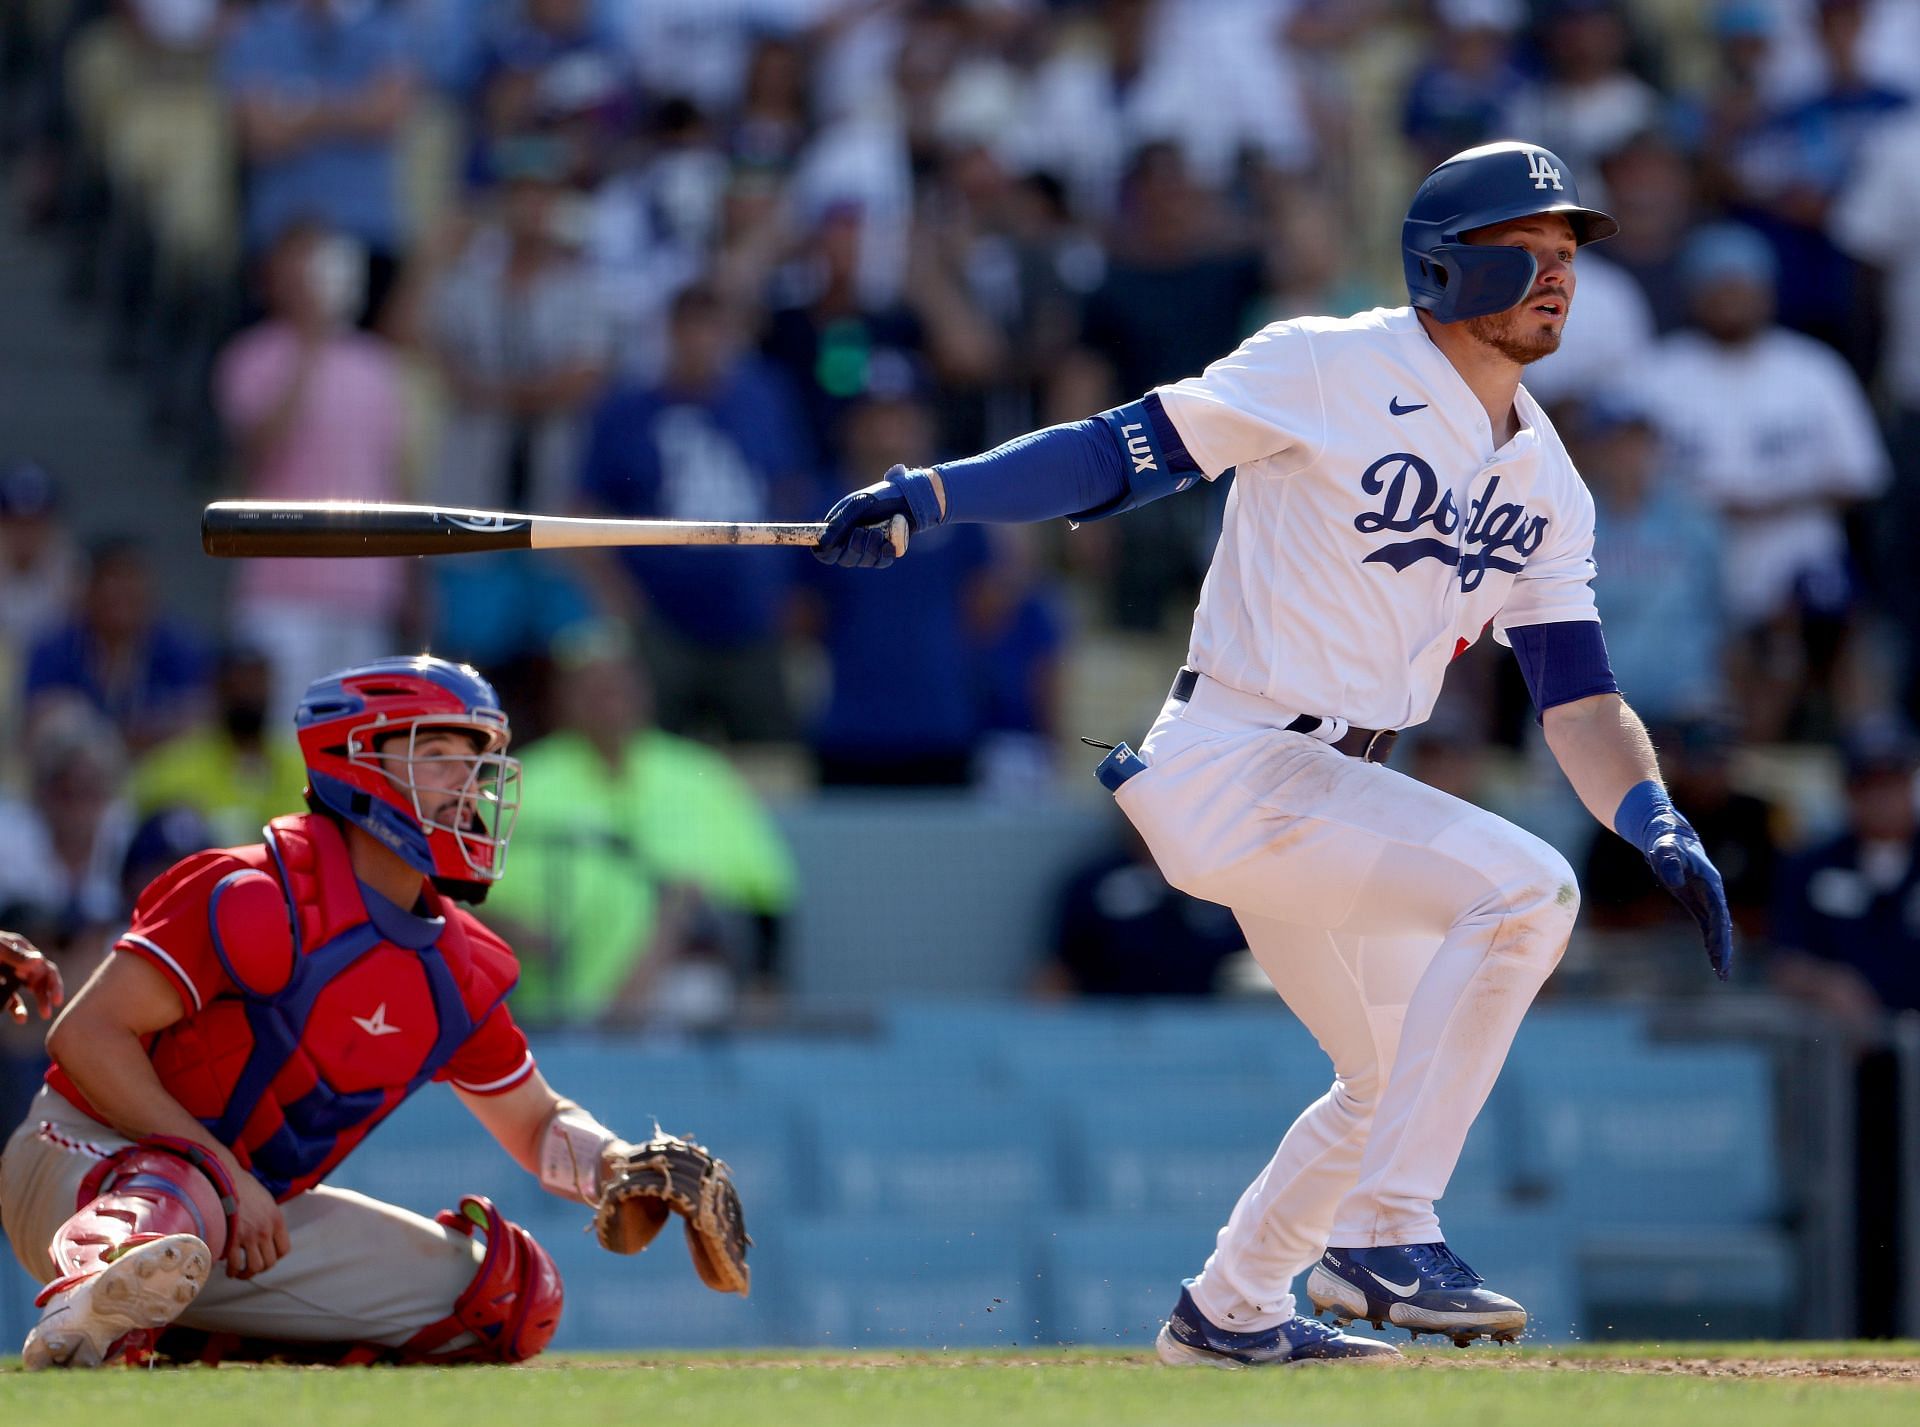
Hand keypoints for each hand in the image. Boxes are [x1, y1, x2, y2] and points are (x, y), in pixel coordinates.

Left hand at [0, 931, 62, 1024]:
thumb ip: (16, 955)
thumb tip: (41, 961)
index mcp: (22, 950)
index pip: (45, 968)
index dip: (53, 984)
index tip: (55, 1000)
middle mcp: (17, 962)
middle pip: (38, 981)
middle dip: (43, 997)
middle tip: (46, 1013)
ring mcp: (6, 974)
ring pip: (21, 992)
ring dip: (24, 1005)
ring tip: (22, 1019)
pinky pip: (7, 997)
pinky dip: (12, 1007)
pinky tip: (15, 1015)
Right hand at [226, 1165, 290, 1278]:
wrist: (225, 1178)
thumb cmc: (243, 1187)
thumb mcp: (265, 1201)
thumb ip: (268, 1218)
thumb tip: (265, 1233)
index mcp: (276, 1220)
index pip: (284, 1249)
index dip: (275, 1258)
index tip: (265, 1258)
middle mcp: (266, 1230)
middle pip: (270, 1262)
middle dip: (259, 1269)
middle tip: (249, 1269)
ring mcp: (249, 1236)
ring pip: (255, 1267)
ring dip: (246, 1274)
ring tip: (238, 1273)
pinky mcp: (232, 1239)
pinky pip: (235, 1264)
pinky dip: (232, 1270)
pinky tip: (228, 1269)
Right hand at [813, 464, 936, 568]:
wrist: (905, 499)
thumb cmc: (878, 498)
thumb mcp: (856, 505)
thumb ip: (839, 524)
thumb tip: (822, 545)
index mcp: (838, 531)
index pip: (824, 554)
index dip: (827, 553)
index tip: (833, 547)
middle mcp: (850, 544)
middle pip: (844, 560)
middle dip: (854, 547)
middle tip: (862, 531)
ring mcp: (867, 551)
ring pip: (864, 562)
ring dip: (870, 547)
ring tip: (878, 530)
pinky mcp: (884, 555)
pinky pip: (881, 562)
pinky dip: (884, 551)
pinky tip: (887, 538)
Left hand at [1643, 817, 1734, 980]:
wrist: (1667, 837)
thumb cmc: (1666, 842)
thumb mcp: (1665, 849)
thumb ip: (1670, 861)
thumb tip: (1675, 880)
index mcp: (1710, 882)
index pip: (1718, 911)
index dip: (1719, 931)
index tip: (1719, 950)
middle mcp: (1713, 892)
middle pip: (1723, 925)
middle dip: (1724, 948)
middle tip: (1724, 971)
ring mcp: (1707, 899)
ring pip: (1718, 929)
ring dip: (1721, 950)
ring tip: (1723, 974)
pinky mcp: (1699, 903)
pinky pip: (1708, 926)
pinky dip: (1712, 942)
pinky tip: (1714, 959)